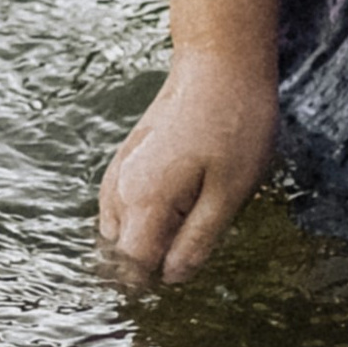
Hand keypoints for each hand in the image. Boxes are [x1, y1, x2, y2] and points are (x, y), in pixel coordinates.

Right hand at [98, 48, 278, 286]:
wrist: (219, 62)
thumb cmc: (233, 123)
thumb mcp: (230, 192)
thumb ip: (198, 240)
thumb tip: (173, 278)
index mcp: (143, 200)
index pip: (133, 268)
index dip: (160, 283)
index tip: (189, 279)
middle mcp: (118, 189)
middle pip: (118, 256)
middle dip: (148, 267)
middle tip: (194, 253)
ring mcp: (118, 172)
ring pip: (114, 234)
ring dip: (143, 245)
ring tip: (188, 230)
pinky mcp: (126, 161)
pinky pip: (119, 210)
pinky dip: (139, 223)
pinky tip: (175, 213)